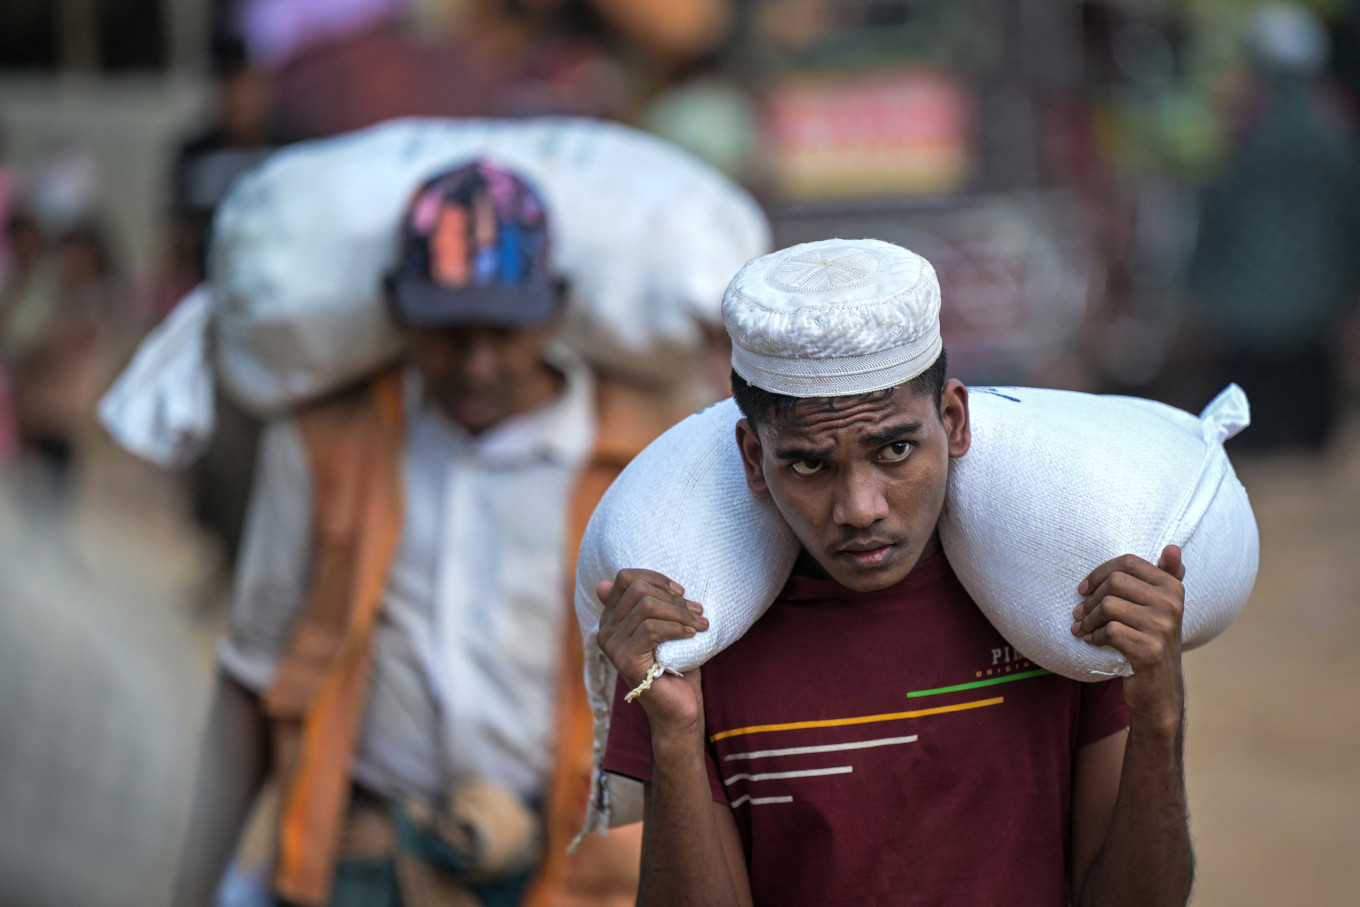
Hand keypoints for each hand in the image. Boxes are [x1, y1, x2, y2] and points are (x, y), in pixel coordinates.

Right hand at [596, 568, 708, 732]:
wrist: (679, 710)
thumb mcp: (664, 627)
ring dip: (679, 612)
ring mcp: (611, 646)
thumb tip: (611, 582)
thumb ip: (650, 605)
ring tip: (699, 623)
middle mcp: (605, 630)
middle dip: (672, 598)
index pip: (625, 578)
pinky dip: (676, 628)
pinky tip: (691, 635)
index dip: (656, 578)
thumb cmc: (675, 667)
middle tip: (697, 611)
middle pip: (637, 589)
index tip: (681, 592)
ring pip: (646, 606)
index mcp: (612, 619)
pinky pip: (650, 629)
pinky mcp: (624, 660)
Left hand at [1071, 545, 1185, 732]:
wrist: (1159, 689)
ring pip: (1109, 606)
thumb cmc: (1151, 640)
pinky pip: (1110, 631)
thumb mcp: (1161, 608)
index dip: (1099, 572)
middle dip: (1091, 598)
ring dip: (1089, 619)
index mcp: (1173, 587)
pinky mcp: (1149, 651)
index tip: (1085, 589)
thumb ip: (1166, 576)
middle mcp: (1173, 605)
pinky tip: (1092, 642)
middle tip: (1079, 613)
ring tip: (1083, 627)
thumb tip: (1173, 547)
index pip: (1128, 563)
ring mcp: (1163, 628)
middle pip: (1115, 583)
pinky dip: (1095, 636)